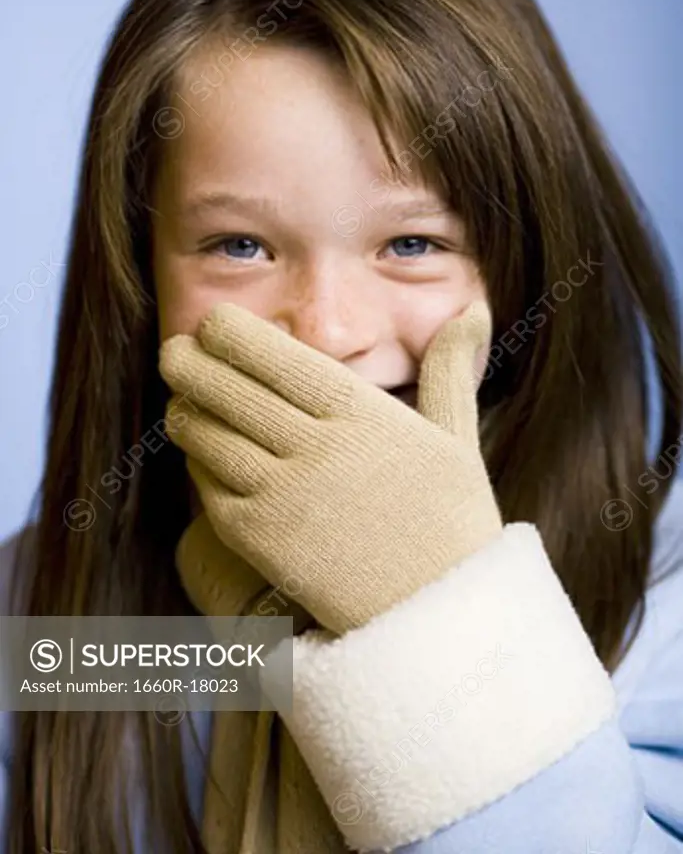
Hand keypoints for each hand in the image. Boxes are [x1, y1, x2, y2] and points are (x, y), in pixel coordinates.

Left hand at [160, 300, 502, 634]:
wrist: (438, 614)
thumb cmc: (451, 519)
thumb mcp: (455, 435)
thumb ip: (450, 366)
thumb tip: (475, 307)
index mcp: (358, 410)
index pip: (266, 352)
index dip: (226, 330)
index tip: (216, 323)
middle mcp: (313, 445)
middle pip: (222, 385)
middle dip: (186, 360)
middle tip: (175, 349)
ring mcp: (281, 494)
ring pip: (204, 433)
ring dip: (184, 408)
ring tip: (183, 397)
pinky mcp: (258, 540)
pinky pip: (206, 485)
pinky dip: (196, 461)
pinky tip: (202, 452)